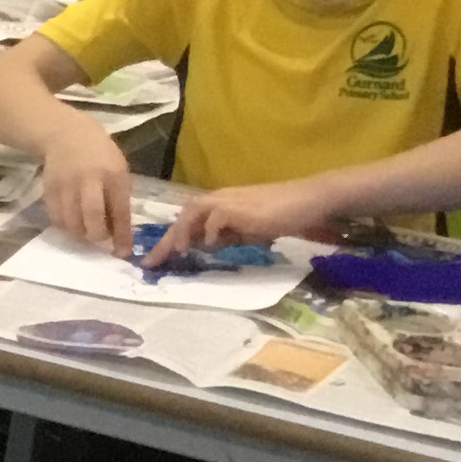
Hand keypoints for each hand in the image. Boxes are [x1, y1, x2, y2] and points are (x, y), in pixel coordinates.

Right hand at [40, 126, 137, 255]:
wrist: (66, 134)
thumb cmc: (100, 154)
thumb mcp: (118, 169)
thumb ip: (118, 197)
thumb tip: (118, 231)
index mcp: (113, 174)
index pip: (119, 210)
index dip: (122, 234)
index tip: (123, 252)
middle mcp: (88, 179)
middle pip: (91, 217)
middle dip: (97, 236)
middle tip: (101, 240)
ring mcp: (66, 185)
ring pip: (71, 221)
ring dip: (80, 235)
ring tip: (86, 235)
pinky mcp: (49, 190)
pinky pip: (56, 217)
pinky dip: (65, 227)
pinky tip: (72, 226)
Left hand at [155, 177, 339, 258]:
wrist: (308, 200)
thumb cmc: (281, 214)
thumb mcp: (247, 230)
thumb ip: (226, 236)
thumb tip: (205, 247)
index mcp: (219, 204)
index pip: (187, 222)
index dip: (169, 241)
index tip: (153, 262)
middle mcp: (219, 198)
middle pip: (184, 215)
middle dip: (165, 240)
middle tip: (152, 263)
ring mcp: (228, 200)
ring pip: (193, 211)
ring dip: (181, 232)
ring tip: (177, 252)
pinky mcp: (239, 206)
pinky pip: (216, 217)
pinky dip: (210, 231)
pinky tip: (212, 245)